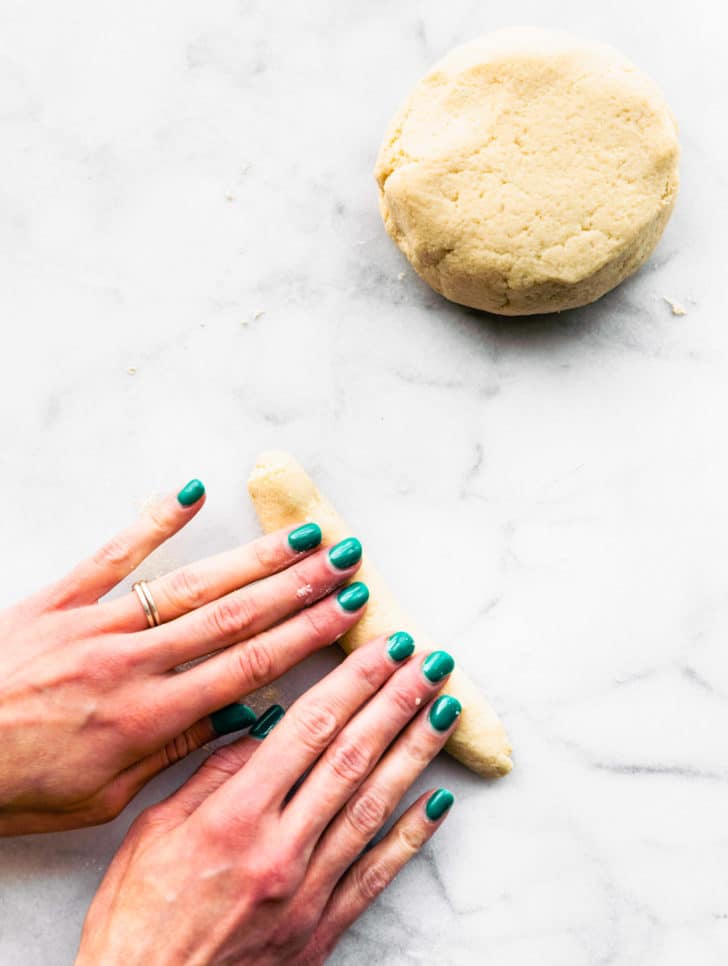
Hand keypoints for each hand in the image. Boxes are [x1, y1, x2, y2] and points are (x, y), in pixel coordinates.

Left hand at [0, 478, 367, 834]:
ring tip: (300, 536)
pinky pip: (112, 552)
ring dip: (252, 558)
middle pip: (234, 617)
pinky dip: (154, 521)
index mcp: (148, 717)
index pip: (247, 667)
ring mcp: (95, 623)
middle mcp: (132, 663)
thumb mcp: (102, 796)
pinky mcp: (57, 598)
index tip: (346, 614)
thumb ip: (172, 751)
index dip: (305, 637)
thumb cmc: (16, 785)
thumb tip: (237, 719)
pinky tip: (192, 492)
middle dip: (298, 588)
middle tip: (344, 563)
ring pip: (190, 584)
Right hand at [76, 635, 459, 965]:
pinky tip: (438, 799)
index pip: (308, 729)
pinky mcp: (322, 928)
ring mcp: (308, 891)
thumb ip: (212, 775)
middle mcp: (280, 849)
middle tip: (429, 662)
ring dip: (414, 751)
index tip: (382, 648)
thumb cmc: (136, 917)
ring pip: (374, 805)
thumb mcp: (154, 832)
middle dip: (395, 702)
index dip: (352, 681)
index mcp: (234, 817)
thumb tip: (264, 728)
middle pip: (351, 757)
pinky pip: (377, 873)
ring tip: (445, 710)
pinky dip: (412, 834)